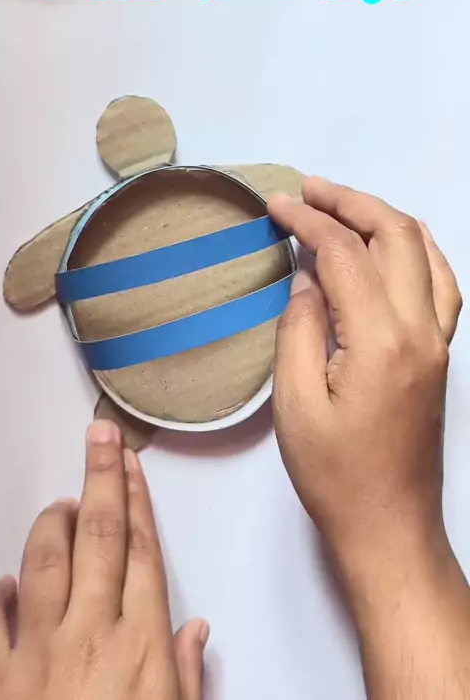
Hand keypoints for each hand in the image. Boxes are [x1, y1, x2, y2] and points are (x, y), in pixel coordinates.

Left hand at [0, 421, 207, 699]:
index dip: (138, 500)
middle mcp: (89, 637)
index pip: (142, 552)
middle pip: (99, 538)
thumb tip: (195, 633)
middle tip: (101, 438)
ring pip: (44, 565)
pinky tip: (4, 579)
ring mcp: (37, 654)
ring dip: (53, 525)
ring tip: (60, 503)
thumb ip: (185, 677)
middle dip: (101, 480)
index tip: (133, 465)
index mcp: (140, 647)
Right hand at [268, 178, 461, 564]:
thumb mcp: (296, 403)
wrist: (390, 526)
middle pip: (393, 237)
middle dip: (349, 202)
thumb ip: (300, 328)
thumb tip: (308, 277)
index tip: (275, 205)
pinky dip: (416, 249)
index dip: (308, 222)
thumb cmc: (335, 474)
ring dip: (384, 218)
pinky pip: (441, 283)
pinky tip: (393, 244)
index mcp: (381, 340)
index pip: (345, 255)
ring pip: (424, 251)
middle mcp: (421, 330)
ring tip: (343, 205)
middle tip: (307, 190)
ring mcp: (439, 341)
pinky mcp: (441, 355)